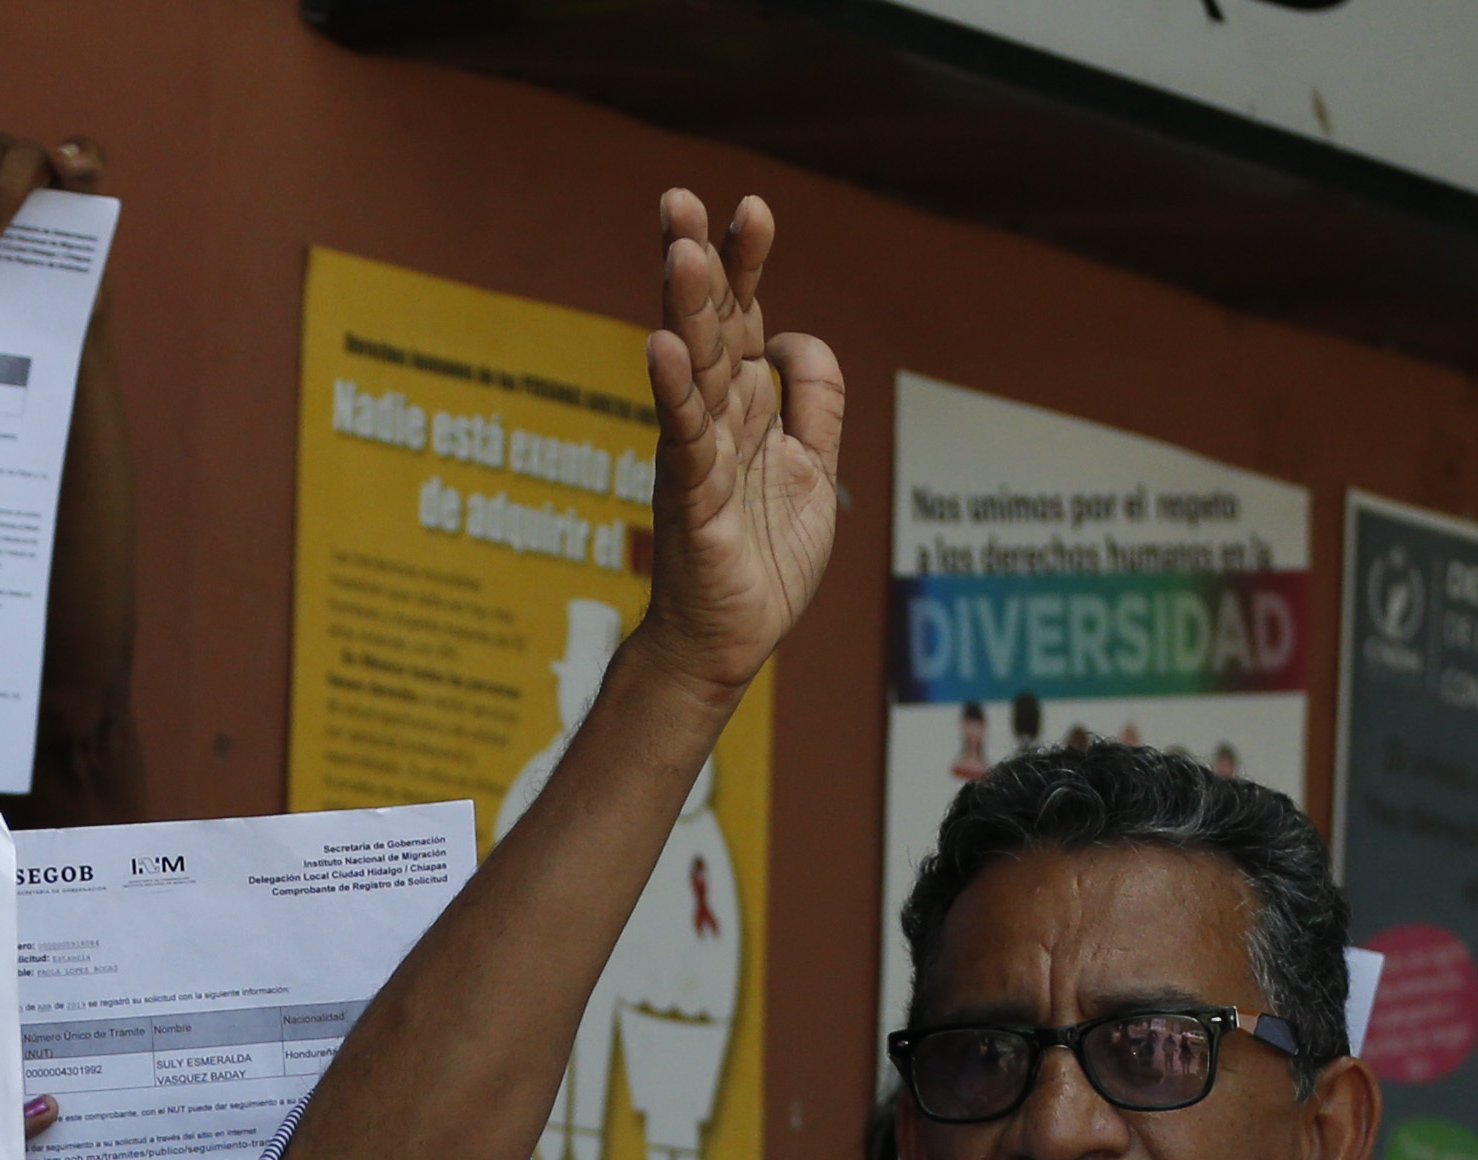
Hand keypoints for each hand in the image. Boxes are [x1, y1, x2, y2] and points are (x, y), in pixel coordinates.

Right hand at [622, 191, 843, 698]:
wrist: (727, 643)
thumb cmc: (761, 561)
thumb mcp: (814, 467)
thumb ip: (816, 401)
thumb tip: (799, 336)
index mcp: (746, 406)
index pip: (745, 318)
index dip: (747, 264)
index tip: (750, 208)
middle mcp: (716, 418)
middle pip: (709, 326)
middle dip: (698, 261)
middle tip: (681, 199)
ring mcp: (698, 453)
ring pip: (692, 368)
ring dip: (683, 308)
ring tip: (677, 250)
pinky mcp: (690, 496)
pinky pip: (681, 436)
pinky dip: (672, 392)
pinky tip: (661, 348)